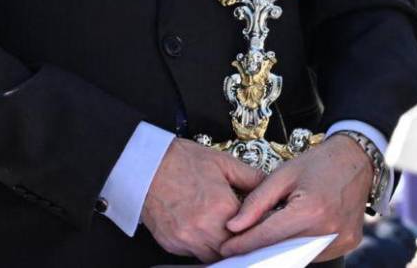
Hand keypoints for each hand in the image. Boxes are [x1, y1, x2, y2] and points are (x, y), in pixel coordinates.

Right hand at [140, 139, 264, 261]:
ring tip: (223, 230)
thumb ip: (251, 177)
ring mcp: (186, 238)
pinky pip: (193, 254)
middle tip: (242, 228)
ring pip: (213, 255)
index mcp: (221, 207)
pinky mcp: (172, 244)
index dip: (255, 226)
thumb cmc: (183, 161)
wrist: (147, 166)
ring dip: (221, 246)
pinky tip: (205, 231)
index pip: (249, 230)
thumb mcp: (223, 162)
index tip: (257, 222)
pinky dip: (202, 246)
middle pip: (232, 248)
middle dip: (238, 239)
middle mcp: (204, 228)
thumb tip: (269, 186)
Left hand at [219, 135, 372, 260]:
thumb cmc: (320, 163)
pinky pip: (316, 252)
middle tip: (242, 246)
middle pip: (282, 249)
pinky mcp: (347, 242)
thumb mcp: (283, 174)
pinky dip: (301, 246)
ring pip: (298, 254)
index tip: (227, 248)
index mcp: (311, 209)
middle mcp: (328, 229)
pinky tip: (294, 234)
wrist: (357, 159)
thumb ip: (257, 201)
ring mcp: (340, 239)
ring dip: (281, 249)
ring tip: (268, 236)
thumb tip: (234, 226)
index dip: (244, 243)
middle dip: (260, 249)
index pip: (268, 236)